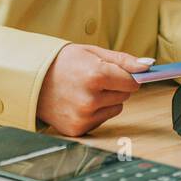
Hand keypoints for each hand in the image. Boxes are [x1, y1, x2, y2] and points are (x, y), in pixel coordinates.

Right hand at [36, 44, 150, 135]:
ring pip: (116, 108)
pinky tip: (79, 101)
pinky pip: (102, 119)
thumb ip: (123, 60)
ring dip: (106, 99)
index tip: (121, 73)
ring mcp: (83, 116)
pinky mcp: (77, 128)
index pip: (132, 82)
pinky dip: (95, 111)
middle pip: (125, 95)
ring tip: (85, 89)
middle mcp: (90, 99)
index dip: (128, 76)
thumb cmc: (63, 62)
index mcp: (96, 75)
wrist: (32, 79)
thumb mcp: (93, 52)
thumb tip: (148, 65)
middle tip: (95, 78)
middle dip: (115, 86)